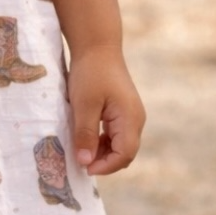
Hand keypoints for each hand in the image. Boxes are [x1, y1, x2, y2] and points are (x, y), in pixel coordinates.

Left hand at [67, 48, 145, 176]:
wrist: (97, 46)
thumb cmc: (91, 73)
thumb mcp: (84, 105)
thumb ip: (86, 134)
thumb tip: (85, 163)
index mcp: (130, 118)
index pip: (124, 154)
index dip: (106, 166)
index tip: (84, 168)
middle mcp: (135, 119)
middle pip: (124, 152)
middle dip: (104, 162)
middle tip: (80, 162)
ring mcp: (130, 115)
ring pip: (119, 145)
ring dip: (101, 152)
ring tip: (80, 151)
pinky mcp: (122, 111)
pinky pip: (115, 135)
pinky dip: (102, 142)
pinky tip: (85, 139)